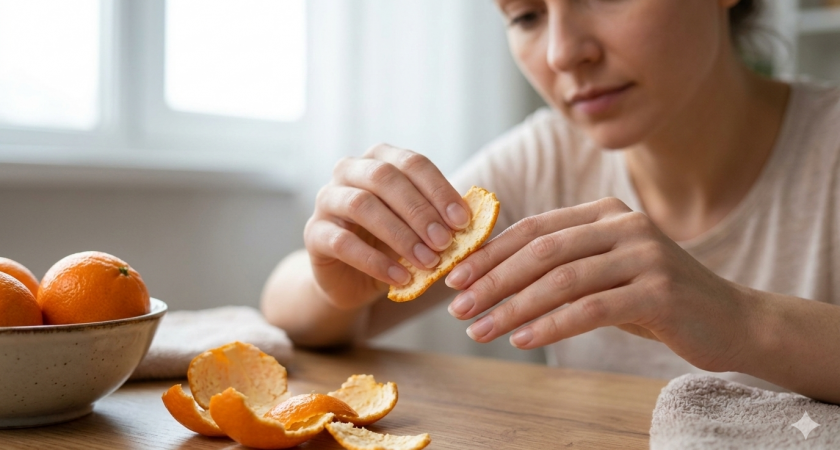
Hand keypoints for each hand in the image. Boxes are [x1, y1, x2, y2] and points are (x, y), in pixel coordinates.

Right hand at [304, 144, 471, 309]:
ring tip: (428, 261)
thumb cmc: (393, 245)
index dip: (439, 190)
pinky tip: (400, 277)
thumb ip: (443, 219)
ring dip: (400, 235)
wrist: (353, 279)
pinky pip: (342, 242)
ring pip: (361, 205)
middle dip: (419, 210)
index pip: (412, 163)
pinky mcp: (314, 234)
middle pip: (384, 177)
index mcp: (379, 160)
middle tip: (445, 241)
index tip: (463, 220)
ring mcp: (326, 200)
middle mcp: (349, 171)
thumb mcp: (421, 229)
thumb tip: (479, 218)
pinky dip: (375, 261)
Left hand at [444, 197, 749, 372]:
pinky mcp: (659, 291)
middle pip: (541, 251)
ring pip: (561, 280)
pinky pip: (590, 309)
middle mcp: (624, 224)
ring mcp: (644, 255)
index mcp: (605, 212)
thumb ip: (562, 264)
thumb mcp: (606, 270)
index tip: (456, 279)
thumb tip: (490, 278)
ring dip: (512, 307)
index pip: (533, 228)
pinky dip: (550, 325)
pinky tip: (521, 339)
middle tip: (458, 308)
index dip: (490, 253)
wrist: (731, 320)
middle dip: (492, 281)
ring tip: (480, 330)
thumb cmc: (655, 298)